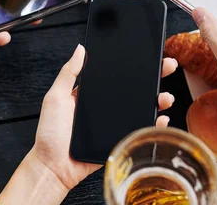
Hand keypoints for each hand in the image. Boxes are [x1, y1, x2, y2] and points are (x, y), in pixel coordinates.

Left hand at [31, 45, 177, 190]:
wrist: (53, 167)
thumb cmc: (50, 134)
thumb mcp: (55, 97)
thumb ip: (68, 73)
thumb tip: (80, 50)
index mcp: (91, 94)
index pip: (116, 75)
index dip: (132, 65)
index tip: (147, 55)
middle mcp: (105, 106)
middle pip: (134, 88)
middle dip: (153, 77)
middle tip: (166, 67)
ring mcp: (114, 122)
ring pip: (141, 107)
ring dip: (157, 99)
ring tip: (165, 96)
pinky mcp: (120, 138)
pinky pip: (139, 128)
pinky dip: (153, 123)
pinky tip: (160, 118)